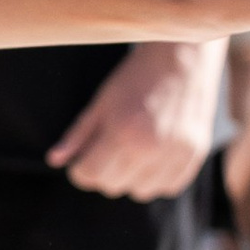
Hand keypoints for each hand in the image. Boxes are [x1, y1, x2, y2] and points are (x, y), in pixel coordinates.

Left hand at [47, 42, 223, 199]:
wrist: (183, 57)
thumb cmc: (136, 76)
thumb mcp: (101, 102)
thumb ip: (78, 135)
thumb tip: (54, 161)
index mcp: (123, 132)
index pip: (90, 175)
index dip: (80, 169)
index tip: (83, 158)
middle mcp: (151, 148)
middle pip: (112, 186)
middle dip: (103, 172)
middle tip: (108, 148)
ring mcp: (177, 153)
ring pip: (140, 192)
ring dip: (131, 178)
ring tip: (133, 149)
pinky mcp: (195, 154)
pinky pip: (168, 188)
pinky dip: (156, 179)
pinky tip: (153, 155)